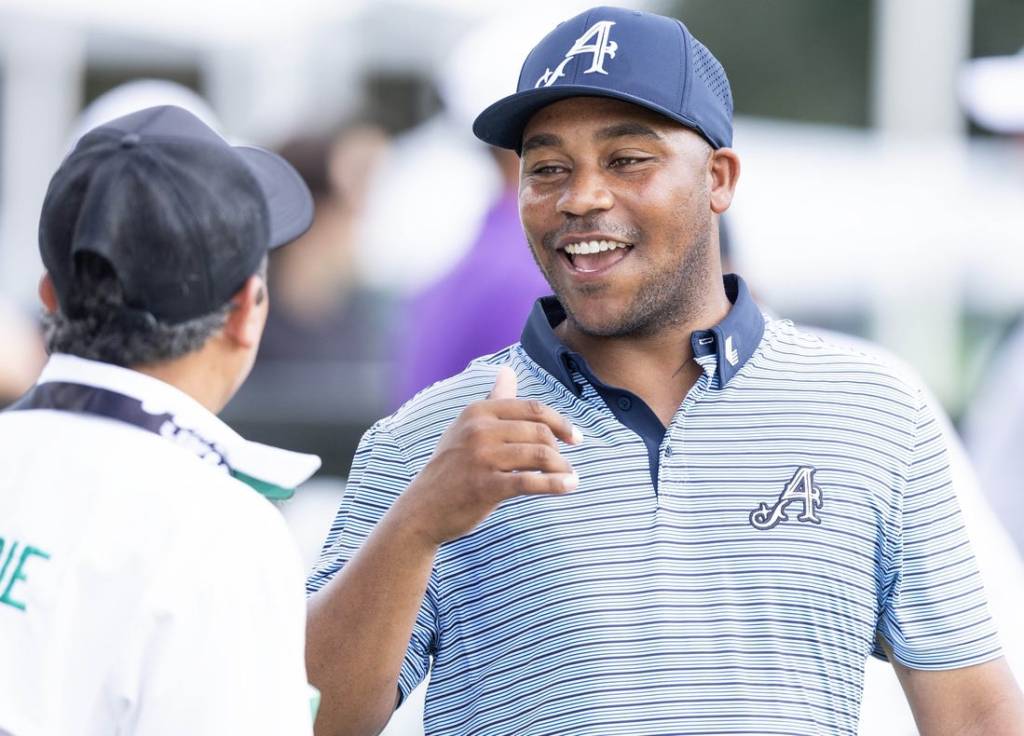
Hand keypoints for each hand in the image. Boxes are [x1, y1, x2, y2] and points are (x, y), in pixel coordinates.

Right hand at [397, 366, 581, 547]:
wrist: (422, 510)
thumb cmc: (451, 467)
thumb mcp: (466, 427)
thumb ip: (493, 400)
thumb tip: (508, 371)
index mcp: (477, 411)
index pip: (532, 408)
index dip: (560, 422)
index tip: (574, 437)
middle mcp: (479, 429)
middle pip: (539, 431)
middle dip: (560, 448)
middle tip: (566, 463)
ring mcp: (482, 457)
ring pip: (540, 454)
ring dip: (562, 468)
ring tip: (571, 477)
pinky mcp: (486, 486)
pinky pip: (532, 482)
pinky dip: (556, 485)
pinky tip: (568, 487)